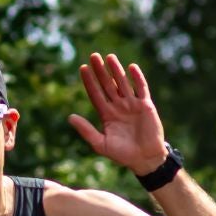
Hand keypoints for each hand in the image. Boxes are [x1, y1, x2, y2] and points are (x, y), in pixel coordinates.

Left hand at [68, 52, 166, 176]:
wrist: (144, 159)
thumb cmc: (122, 154)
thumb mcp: (100, 144)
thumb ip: (86, 130)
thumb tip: (70, 117)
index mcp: (106, 114)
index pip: (95, 94)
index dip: (89, 81)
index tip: (83, 68)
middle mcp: (118, 106)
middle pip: (107, 84)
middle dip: (100, 71)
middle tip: (93, 56)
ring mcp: (132, 104)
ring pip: (122, 83)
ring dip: (116, 70)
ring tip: (109, 57)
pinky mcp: (145, 105)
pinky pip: (141, 88)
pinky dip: (137, 78)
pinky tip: (131, 67)